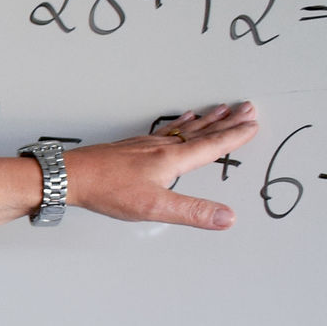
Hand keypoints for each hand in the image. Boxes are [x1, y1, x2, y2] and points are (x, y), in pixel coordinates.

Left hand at [0, 101, 257, 230]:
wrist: (73, 175)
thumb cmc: (109, 190)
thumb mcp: (154, 206)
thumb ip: (192, 211)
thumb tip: (228, 217)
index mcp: (172, 159)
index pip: (211, 146)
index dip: (234, 136)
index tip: (253, 124)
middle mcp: (163, 146)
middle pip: (202, 131)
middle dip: (227, 121)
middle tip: (247, 108)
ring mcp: (147, 143)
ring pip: (185, 127)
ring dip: (207, 119)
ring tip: (221, 109)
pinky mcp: (134, 146)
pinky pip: (166, 129)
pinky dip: (181, 123)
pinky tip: (180, 120)